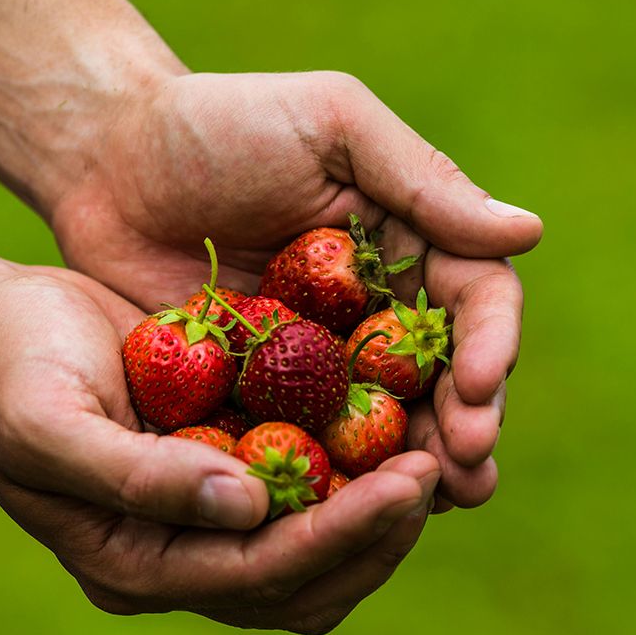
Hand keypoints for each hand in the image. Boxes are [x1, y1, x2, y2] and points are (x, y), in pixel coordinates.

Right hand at [0, 266, 439, 631]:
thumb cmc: (9, 368)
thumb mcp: (48, 422)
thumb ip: (137, 478)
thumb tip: (246, 508)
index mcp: (137, 563)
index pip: (261, 575)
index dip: (343, 534)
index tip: (411, 480)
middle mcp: (183, 555)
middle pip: (307, 582)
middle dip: (379, 533)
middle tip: (440, 466)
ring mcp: (209, 519)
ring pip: (321, 549)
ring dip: (381, 511)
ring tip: (436, 447)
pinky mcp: (230, 469)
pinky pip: (310, 489)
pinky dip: (357, 468)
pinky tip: (397, 418)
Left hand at [51, 71, 542, 507]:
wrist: (106, 162)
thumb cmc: (221, 122)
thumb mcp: (331, 125)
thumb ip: (422, 181)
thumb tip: (529, 233)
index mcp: (412, 240)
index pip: (475, 297)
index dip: (491, 342)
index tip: (483, 383)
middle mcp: (380, 307)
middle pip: (446, 373)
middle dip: (468, 420)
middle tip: (470, 468)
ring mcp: (327, 358)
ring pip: (392, 421)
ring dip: (423, 465)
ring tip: (443, 503)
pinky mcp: (270, 396)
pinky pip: (315, 444)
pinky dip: (343, 480)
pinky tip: (357, 512)